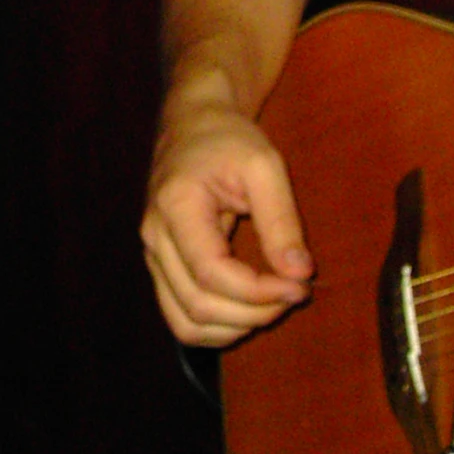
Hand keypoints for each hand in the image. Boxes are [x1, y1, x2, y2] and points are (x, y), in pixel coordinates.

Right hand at [140, 101, 312, 346]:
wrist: (193, 125)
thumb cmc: (229, 140)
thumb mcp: (264, 166)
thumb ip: (281, 220)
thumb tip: (299, 274)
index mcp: (175, 207)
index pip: (210, 272)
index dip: (258, 292)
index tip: (301, 285)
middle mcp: (154, 237)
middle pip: (197, 304)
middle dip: (254, 313)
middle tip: (295, 293)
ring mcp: (153, 254)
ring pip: (185, 321)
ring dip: (234, 328)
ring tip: (272, 304)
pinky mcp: (160, 265)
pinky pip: (179, 317)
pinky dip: (215, 328)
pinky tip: (247, 311)